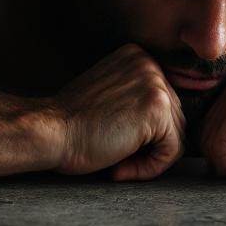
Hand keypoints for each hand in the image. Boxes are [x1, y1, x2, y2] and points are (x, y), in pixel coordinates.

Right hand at [48, 43, 186, 180]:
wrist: (50, 132)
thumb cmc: (70, 124)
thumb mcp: (108, 97)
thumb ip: (134, 98)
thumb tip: (166, 124)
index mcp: (136, 57)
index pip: (162, 102)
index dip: (144, 132)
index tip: (117, 144)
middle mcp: (149, 64)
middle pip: (173, 117)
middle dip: (150, 145)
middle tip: (117, 160)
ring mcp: (155, 84)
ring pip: (175, 135)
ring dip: (150, 158)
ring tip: (118, 164)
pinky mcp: (157, 108)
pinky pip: (173, 149)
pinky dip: (151, 168)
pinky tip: (121, 168)